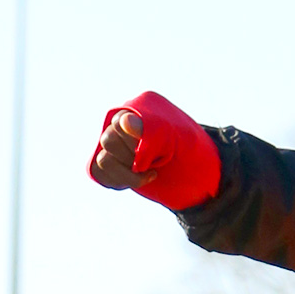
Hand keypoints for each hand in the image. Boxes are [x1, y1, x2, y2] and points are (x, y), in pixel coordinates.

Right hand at [87, 91, 221, 208]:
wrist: (195, 172)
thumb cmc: (187, 151)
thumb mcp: (175, 139)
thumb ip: (151, 130)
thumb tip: (125, 121)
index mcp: (135, 111)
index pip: (119, 124)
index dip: (137, 143)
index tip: (159, 153)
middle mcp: (120, 126)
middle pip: (107, 141)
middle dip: (133, 159)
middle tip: (156, 164)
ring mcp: (114, 145)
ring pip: (103, 161)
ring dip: (129, 175)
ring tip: (151, 174)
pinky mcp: (111, 165)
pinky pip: (99, 173)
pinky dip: (119, 182)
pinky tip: (141, 180)